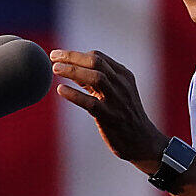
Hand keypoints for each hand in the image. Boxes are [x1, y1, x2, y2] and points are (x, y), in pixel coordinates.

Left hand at [50, 49, 168, 172]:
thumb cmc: (124, 115)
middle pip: (95, 61)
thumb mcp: (115, 92)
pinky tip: (61, 90)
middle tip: (53, 57)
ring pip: (96, 77)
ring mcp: (117, 100)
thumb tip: (70, 69)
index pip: (98, 57)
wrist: (143, 141)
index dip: (75, 54)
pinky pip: (90, 103)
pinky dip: (74, 95)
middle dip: (72, 57)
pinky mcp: (110, 117)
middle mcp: (121, 84)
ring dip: (73, 71)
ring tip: (55, 69)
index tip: (57, 55)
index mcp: (123, 75)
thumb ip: (95, 82)